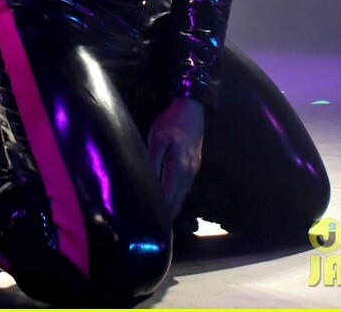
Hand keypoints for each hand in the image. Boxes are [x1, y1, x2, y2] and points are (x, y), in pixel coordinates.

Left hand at [147, 97, 205, 221]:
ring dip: (172, 208)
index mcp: (178, 169)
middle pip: (177, 202)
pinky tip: (170, 199)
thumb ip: (152, 161)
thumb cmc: (172, 122)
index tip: (152, 228)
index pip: (168, 199)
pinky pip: (185, 188)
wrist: (192, 109)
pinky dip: (177, 198)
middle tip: (156, 232)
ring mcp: (193, 171)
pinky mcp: (194, 166)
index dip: (161, 215)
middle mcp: (188, 175)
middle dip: (167, 217)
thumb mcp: (158, 139)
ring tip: (161, 221)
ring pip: (182, 196)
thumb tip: (145, 181)